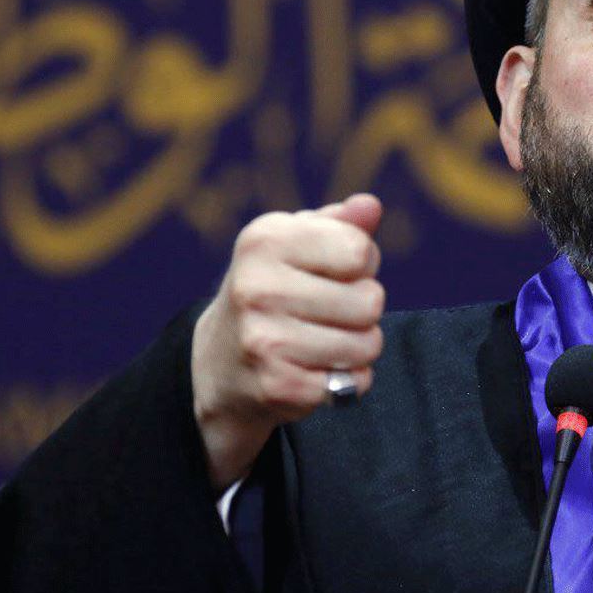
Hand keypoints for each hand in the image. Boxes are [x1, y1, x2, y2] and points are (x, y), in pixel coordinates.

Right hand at [191, 194, 384, 488]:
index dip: (362, 263)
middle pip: (370, 300)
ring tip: (327, 340)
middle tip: (331, 312)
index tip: (335, 271)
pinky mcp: (276, 386)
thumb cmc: (275, 288)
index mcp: (265, 240)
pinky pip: (353, 382)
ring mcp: (263, 340)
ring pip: (367, 344)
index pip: (359, 250)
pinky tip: (318, 370)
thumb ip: (340, 223)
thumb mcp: (298, 245)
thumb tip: (370, 206)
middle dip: (364, 308)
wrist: (222, 362)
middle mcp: (257, 287)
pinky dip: (349, 380)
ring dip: (360, 346)